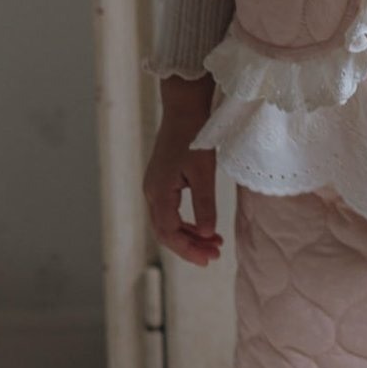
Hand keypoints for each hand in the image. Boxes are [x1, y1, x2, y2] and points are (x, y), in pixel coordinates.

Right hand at [143, 74, 223, 266]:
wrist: (184, 108)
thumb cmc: (195, 136)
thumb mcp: (204, 172)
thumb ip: (205, 204)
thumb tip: (208, 233)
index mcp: (158, 192)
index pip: (169, 233)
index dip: (188, 249)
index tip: (209, 259)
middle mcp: (151, 192)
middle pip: (165, 232)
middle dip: (189, 247)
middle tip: (214, 256)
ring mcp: (154, 187)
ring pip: (168, 223)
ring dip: (190, 236)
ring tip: (215, 244)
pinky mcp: (161, 182)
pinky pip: (170, 212)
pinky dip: (187, 223)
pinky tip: (205, 227)